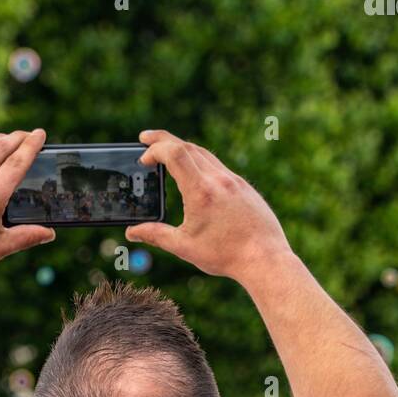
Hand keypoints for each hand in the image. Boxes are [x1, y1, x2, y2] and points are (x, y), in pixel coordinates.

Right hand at [125, 129, 291, 284]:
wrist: (265, 258)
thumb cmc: (226, 255)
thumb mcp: (185, 247)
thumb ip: (156, 235)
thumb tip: (132, 232)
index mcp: (201, 191)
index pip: (175, 153)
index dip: (155, 149)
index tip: (143, 158)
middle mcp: (218, 179)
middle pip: (187, 146)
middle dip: (163, 140)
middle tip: (145, 138)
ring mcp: (233, 180)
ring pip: (204, 154)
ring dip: (182, 149)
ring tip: (167, 153)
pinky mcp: (243, 187)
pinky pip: (218, 166)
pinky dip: (200, 162)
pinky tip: (194, 173)